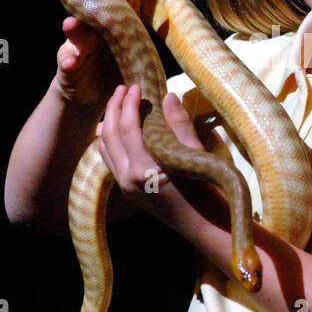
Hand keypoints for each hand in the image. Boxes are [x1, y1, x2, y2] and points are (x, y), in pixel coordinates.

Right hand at [55, 0, 142, 108]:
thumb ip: (145, 42)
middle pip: (101, 10)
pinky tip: (71, 62)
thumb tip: (181, 27)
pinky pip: (67, 65)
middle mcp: (96, 31)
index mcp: (116, 25)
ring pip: (77, 35)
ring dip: (76, 29)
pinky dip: (69, 63)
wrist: (88, 96)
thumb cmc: (115, 70)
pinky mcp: (69, 70)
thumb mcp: (133, 57)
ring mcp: (80, 48)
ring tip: (71, 24)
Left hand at [96, 83, 211, 224]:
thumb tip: (168, 96)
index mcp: (144, 171)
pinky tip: (118, 129)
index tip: (136, 87)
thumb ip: (179, 125)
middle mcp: (128, 180)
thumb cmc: (206, 190)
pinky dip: (110, 141)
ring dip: (108, 124)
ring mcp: (125, 187)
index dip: (129, 103)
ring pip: (105, 149)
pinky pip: (110, 161)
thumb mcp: (196, 155)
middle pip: (109, 136)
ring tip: (118, 104)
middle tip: (122, 89)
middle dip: (113, 108)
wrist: (205, 225)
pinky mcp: (127, 191)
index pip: (127, 128)